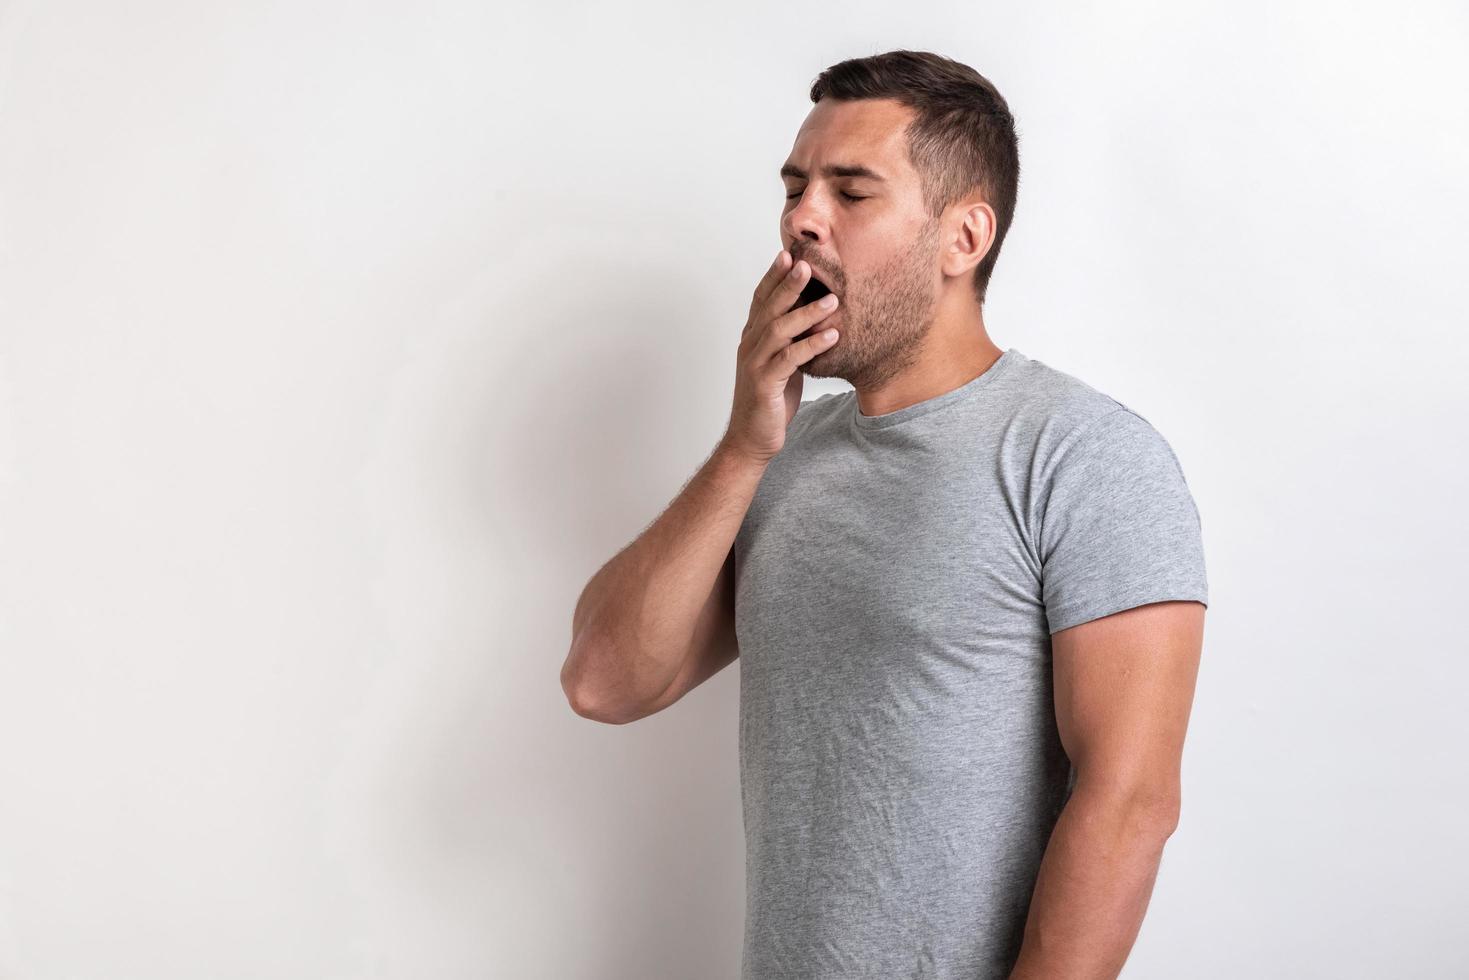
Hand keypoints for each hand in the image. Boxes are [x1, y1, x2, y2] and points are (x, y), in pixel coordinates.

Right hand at [720, 249, 840, 462]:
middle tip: (807, 262)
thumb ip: (790, 339)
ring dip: (807, 313)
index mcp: (752, 337)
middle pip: (768, 307)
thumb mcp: (782, 362)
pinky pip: (790, 360)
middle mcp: (750, 346)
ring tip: (833, 300)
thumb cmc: (770, 400)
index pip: (761, 299)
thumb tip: (813, 315)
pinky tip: (832, 335)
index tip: (789, 253)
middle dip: (788, 284)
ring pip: (779, 330)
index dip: (773, 276)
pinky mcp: (765, 385)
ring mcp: (755, 365)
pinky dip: (812, 346)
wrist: (752, 439)